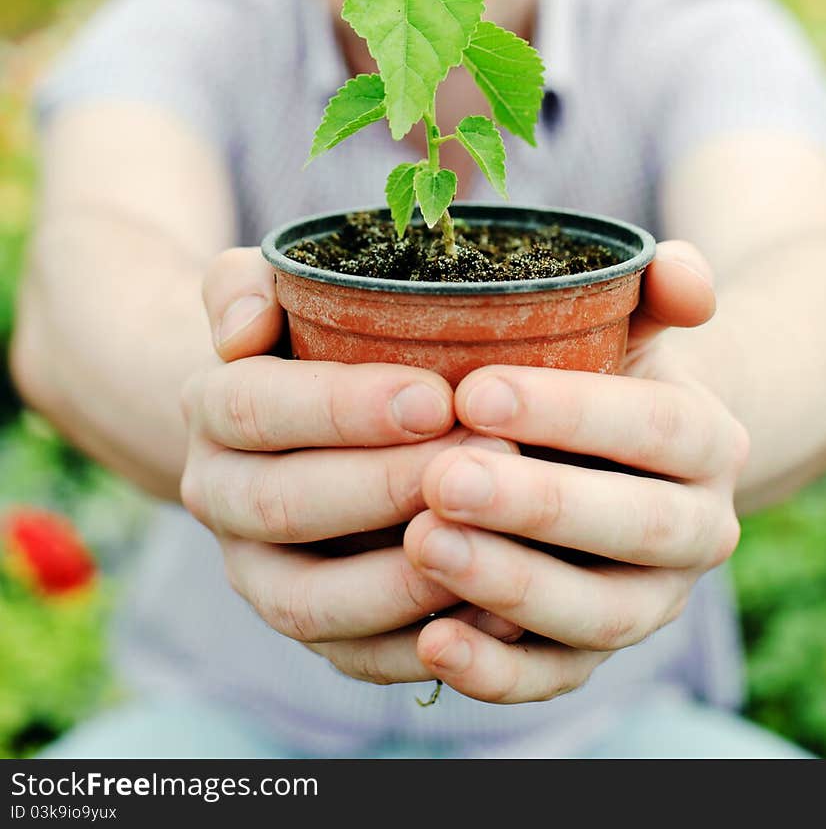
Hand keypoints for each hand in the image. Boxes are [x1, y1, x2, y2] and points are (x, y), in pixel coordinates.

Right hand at [180, 248, 521, 686]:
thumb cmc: (305, 333)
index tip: (436, 396)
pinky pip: (355, 657)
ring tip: (494, 540)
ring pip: (311, 600)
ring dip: (404, 578)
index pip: (258, 408)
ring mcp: (257, 575)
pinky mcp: (309, 630)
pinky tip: (497, 610)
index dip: (344, 408)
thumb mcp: (267, 285)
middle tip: (487, 458)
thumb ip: (245, 285)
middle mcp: (219, 497)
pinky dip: (422, 644)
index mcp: (211, 407)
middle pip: (286, 505)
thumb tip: (244, 329)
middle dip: (387, 487)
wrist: (289, 418)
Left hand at [402, 240, 750, 703]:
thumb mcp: (637, 317)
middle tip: (443, 479)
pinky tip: (432, 644)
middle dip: (535, 506)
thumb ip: (661, 284)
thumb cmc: (608, 365)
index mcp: (708, 440)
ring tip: (422, 545)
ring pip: (598, 615)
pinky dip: (498, 672)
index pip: (656, 426)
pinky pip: (556, 677)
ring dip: (510, 586)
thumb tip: (680, 273)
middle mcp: (697, 532)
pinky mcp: (595, 653)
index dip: (571, 413)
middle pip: (632, 528)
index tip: (475, 392)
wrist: (627, 452)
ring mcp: (651, 602)